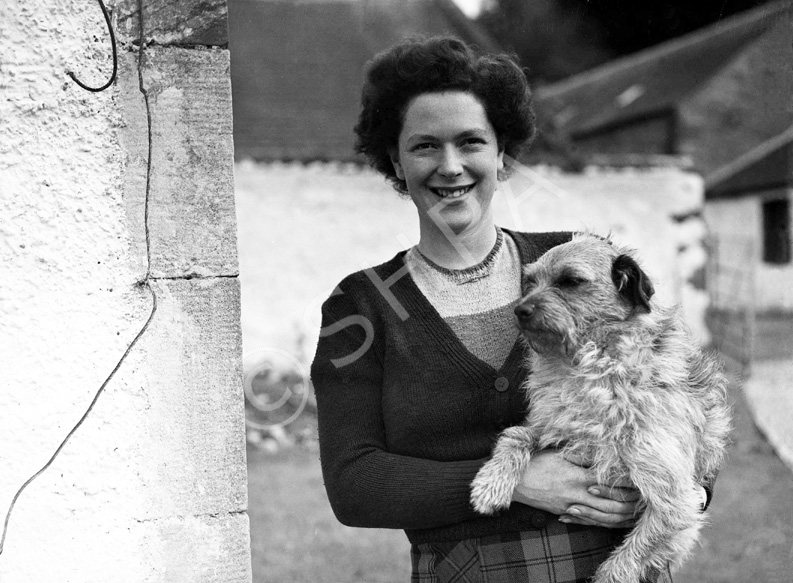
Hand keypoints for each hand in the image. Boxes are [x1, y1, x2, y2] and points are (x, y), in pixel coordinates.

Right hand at [511, 450, 639, 528]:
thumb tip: (603, 455)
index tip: (639, 479)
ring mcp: (572, 507)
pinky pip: (591, 522)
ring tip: (636, 511)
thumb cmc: (536, 463)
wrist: (516, 483)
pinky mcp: (567, 513)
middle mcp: (577, 494)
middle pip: (611, 503)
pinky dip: (607, 523)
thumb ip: (581, 455)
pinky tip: (617, 522)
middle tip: (645, 498)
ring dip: (622, 515)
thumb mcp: (558, 453)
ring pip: (604, 516)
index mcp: (576, 476)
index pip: (609, 482)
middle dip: (629, 501)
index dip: (625, 482)